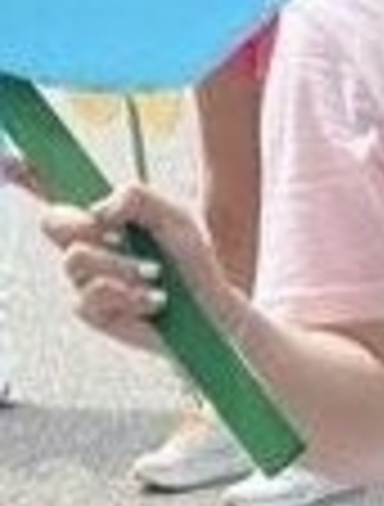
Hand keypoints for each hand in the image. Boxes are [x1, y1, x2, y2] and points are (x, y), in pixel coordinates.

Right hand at [42, 182, 245, 352]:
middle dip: (88, 227)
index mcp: (101, 224)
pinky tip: (156, 300)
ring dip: (120, 265)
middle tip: (124, 238)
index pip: (60, 205)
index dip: (49, 190)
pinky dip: (129, 295)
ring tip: (155, 274)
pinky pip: (91, 295)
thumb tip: (97, 212)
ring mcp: (87, 283)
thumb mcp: (173, 217)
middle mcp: (89, 251)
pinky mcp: (96, 315)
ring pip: (76, 258)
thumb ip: (136, 197)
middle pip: (53, 224)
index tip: (73, 194)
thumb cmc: (192, 260)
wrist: (212, 308)